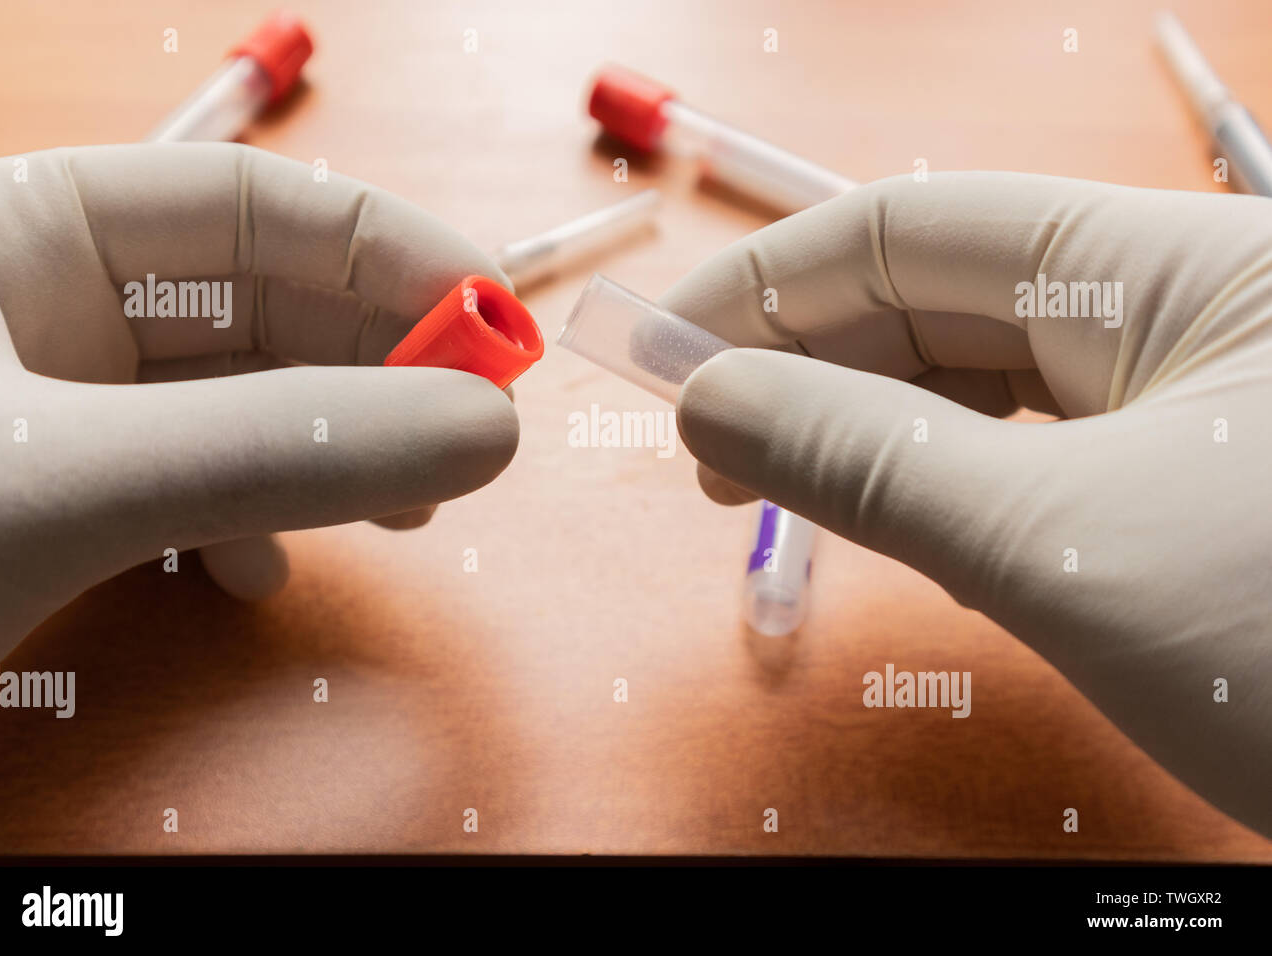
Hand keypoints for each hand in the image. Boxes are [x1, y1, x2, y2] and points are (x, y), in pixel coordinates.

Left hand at [0, 143, 518, 663]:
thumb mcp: (68, 484)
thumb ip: (274, 451)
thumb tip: (480, 430)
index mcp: (18, 228)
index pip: (249, 203)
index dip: (389, 252)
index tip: (495, 319)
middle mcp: (39, 300)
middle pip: (261, 305)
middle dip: (376, 372)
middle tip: (471, 433)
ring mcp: (46, 401)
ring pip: (238, 404)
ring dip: (332, 456)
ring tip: (404, 516)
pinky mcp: (56, 493)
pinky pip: (186, 483)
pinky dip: (245, 523)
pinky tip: (256, 573)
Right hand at [663, 172, 1271, 836]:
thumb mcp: (1059, 549)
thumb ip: (870, 463)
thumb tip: (713, 406)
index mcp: (1172, 264)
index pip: (915, 228)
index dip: (770, 283)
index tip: (663, 349)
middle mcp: (1178, 306)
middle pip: (938, 298)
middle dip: (805, 360)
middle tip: (701, 443)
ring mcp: (1185, 394)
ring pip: (975, 379)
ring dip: (860, 424)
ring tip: (763, 480)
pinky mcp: (1180, 477)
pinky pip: (1024, 449)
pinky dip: (933, 478)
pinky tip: (876, 507)